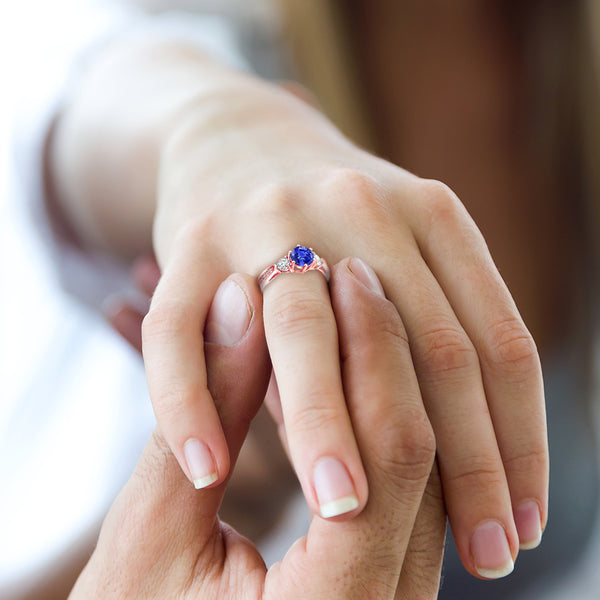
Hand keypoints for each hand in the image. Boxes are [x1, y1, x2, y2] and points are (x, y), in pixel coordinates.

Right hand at [76, 260, 444, 599]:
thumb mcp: (147, 532)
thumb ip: (206, 416)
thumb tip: (241, 302)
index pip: (387, 455)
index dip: (367, 351)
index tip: (341, 277)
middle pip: (416, 461)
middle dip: (385, 355)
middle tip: (353, 278)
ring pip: (421, 474)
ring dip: (388, 385)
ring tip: (354, 310)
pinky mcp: (381, 593)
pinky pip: (406, 496)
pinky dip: (380, 424)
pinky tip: (352, 373)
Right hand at [140, 79, 546, 578]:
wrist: (234, 137)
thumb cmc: (324, 219)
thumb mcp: (395, 246)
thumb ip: (424, 328)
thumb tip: (459, 455)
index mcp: (427, 212)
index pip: (497, 345)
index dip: (518, 443)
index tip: (523, 523)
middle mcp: (357, 205)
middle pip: (427, 348)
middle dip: (462, 465)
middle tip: (482, 555)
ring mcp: (265, 220)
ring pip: (304, 341)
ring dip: (327, 435)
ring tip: (349, 516)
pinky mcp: (188, 244)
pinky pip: (180, 335)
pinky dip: (189, 403)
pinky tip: (209, 470)